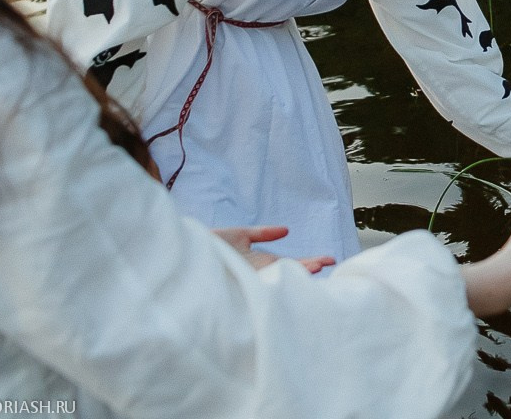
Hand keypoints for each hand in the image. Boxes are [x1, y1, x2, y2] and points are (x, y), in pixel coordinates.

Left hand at [212, 225, 335, 274]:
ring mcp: (244, 276)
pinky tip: (283, 274)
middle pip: (286, 273)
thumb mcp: (239, 236)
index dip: (308, 263)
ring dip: (293, 273)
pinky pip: (253, 280)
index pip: (288, 266)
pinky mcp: (231, 276)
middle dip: (306, 269)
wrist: (181, 251)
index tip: (329, 261)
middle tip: (327, 265)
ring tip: (314, 269)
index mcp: (258, 264)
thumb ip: (262, 233)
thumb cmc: (207, 246)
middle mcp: (254, 274)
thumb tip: (287, 231)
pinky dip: (269, 279)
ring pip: (274, 278)